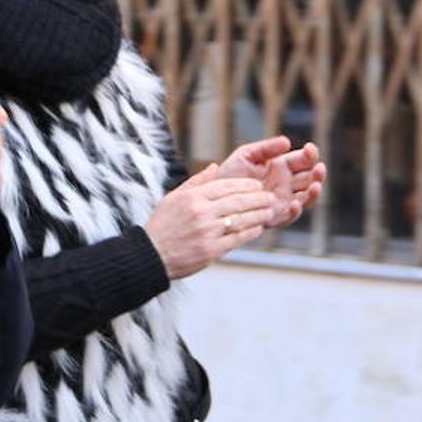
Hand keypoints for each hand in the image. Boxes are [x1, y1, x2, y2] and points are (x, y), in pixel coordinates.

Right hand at [143, 165, 274, 279]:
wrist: (151, 255)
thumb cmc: (162, 225)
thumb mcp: (173, 197)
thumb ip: (196, 182)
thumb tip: (214, 166)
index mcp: (192, 197)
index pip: (227, 185)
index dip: (246, 184)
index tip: (257, 185)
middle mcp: (201, 212)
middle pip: (239, 201)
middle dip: (258, 198)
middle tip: (269, 197)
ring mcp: (207, 232)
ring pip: (242, 219)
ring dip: (260, 214)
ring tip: (269, 211)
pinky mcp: (212, 250)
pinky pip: (237, 238)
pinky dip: (251, 231)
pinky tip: (257, 227)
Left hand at [218, 136, 324, 227]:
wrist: (216, 197)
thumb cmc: (230, 173)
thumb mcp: (246, 155)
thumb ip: (266, 148)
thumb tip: (287, 142)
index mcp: (281, 166)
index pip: (302, 160)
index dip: (310, 155)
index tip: (310, 149)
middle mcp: (286, 184)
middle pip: (310, 179)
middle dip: (317, 174)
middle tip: (319, 168)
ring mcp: (283, 200)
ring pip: (306, 197)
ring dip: (313, 192)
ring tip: (315, 186)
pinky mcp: (276, 216)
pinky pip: (290, 216)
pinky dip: (296, 210)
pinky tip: (295, 203)